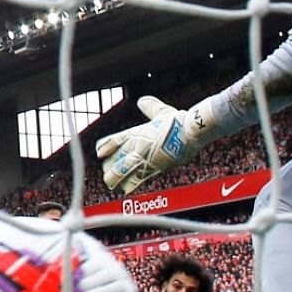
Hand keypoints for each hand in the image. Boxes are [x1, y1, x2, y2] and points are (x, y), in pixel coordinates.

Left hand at [96, 96, 215, 193]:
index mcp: (136, 133)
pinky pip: (135, 182)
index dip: (104, 148)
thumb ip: (150, 107)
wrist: (191, 133)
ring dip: (114, 179)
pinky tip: (125, 189)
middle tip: (108, 171)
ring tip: (112, 183)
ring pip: (119, 174)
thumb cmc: (178, 121)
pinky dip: (128, 186)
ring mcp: (143, 160)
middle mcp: (136, 147)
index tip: (100, 153)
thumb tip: (142, 101)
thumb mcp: (161, 111)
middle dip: (108, 168)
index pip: (111, 142)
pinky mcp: (153, 170)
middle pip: (112, 162)